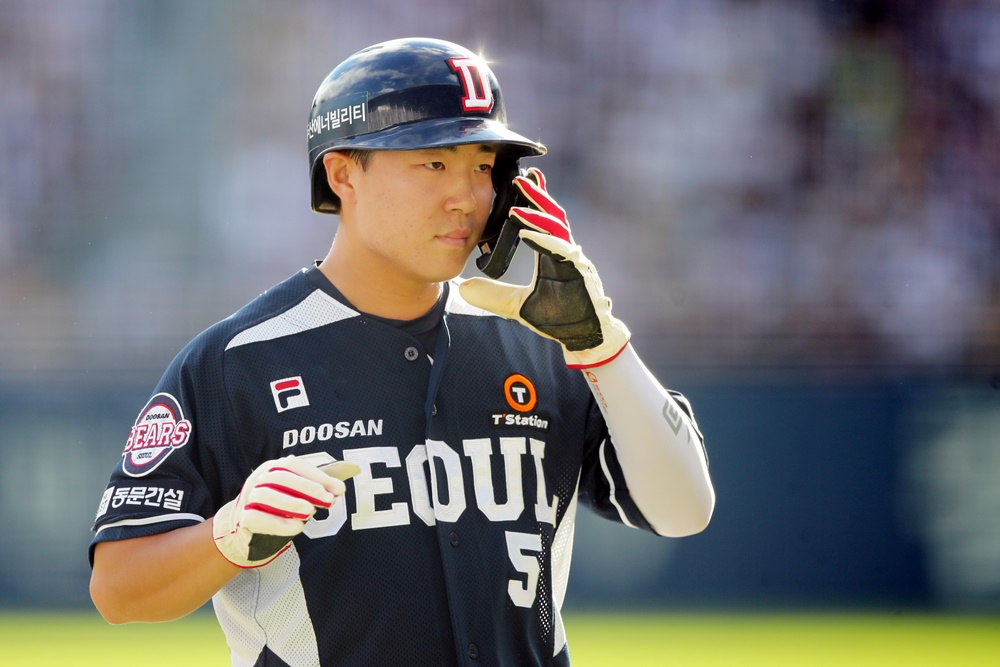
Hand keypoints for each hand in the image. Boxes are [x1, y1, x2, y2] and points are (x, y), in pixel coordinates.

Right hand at [213, 455, 358, 567]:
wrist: (248, 530)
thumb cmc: (280, 506)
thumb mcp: (301, 491)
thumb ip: (324, 481)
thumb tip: (355, 468)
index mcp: (273, 467)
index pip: (294, 465)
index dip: (318, 476)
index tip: (339, 490)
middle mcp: (259, 478)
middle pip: (280, 476)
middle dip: (307, 488)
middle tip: (329, 501)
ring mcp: (248, 498)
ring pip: (266, 495)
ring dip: (291, 503)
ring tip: (311, 513)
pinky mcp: (243, 519)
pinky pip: (257, 517)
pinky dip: (278, 522)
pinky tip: (297, 527)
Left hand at [460, 168, 629, 368]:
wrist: (581, 338)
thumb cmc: (557, 318)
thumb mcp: (515, 306)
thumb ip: (493, 295)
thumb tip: (464, 288)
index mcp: (554, 254)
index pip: (544, 221)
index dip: (535, 201)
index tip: (522, 181)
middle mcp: (566, 252)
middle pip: (552, 216)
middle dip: (537, 195)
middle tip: (520, 178)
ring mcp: (574, 261)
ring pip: (556, 228)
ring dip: (537, 213)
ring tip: (518, 203)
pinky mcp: (579, 273)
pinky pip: (561, 251)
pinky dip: (544, 240)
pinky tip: (526, 232)